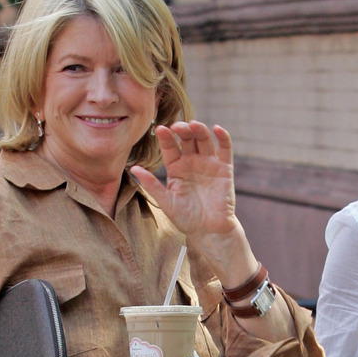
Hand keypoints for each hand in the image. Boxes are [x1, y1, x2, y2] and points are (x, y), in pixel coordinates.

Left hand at [130, 121, 255, 282]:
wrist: (209, 231)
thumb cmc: (186, 218)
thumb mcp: (166, 202)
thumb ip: (152, 185)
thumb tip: (132, 169)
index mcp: (176, 168)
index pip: (170, 148)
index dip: (166, 138)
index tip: (160, 129)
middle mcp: (192, 162)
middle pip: (187, 139)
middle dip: (183, 130)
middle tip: (177, 126)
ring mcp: (209, 163)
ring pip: (204, 140)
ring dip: (200, 130)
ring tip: (194, 125)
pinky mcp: (225, 168)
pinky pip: (225, 149)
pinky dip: (223, 138)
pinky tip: (217, 129)